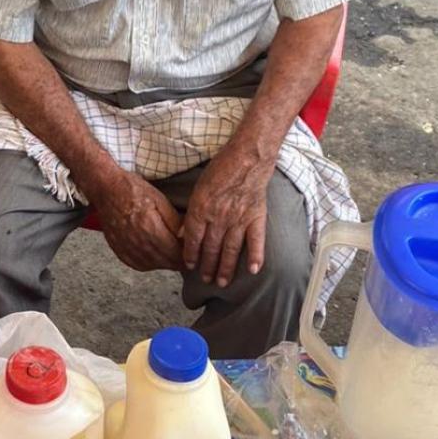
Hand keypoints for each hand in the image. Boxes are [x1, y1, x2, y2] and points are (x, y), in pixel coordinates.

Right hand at [83, 167, 182, 272]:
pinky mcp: (120, 251)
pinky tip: (154, 254)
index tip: (194, 252)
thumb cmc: (131, 190)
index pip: (176, 254)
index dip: (188, 255)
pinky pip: (139, 265)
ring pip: (154, 266)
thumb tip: (187, 237)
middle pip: (166, 262)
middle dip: (179, 260)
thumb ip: (175, 222)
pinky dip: (150, 263)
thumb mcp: (160, 199)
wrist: (106, 190)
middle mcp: (138, 243)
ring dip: (165, 262)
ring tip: (171, 252)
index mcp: (150, 229)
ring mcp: (127, 249)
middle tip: (186, 253)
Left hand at [182, 153, 273, 287]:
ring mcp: (239, 219)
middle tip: (205, 280)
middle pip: (211, 248)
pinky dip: (255, 256)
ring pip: (230, 250)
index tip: (189, 265)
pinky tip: (252, 270)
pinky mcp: (256, 217)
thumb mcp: (198, 187)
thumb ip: (191, 212)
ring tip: (222, 282)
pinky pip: (256, 241)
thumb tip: (181, 233)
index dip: (190, 254)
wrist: (248, 156)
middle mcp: (218, 217)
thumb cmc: (221, 168)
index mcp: (201, 209)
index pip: (192, 239)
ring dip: (225, 268)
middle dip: (207, 266)